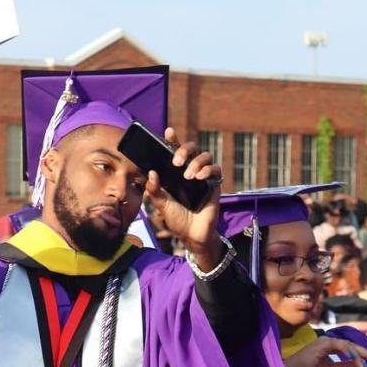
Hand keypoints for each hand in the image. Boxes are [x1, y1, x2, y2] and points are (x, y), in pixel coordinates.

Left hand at [147, 127, 223, 267]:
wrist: (192, 235)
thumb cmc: (177, 218)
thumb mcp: (162, 204)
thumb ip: (155, 190)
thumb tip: (151, 173)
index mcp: (175, 173)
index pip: (174, 151)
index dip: (172, 140)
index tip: (169, 132)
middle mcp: (190, 170)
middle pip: (192, 148)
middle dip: (184, 149)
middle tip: (176, 162)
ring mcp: (203, 176)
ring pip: (205, 155)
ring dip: (196, 161)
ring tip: (188, 176)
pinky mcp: (214, 184)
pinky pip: (215, 169)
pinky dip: (208, 170)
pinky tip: (199, 178)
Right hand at [285, 336, 366, 366]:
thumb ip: (344, 366)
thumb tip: (361, 365)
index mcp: (330, 346)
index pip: (350, 348)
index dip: (363, 353)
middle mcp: (328, 341)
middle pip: (352, 345)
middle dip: (366, 352)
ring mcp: (325, 340)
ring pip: (347, 345)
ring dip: (358, 354)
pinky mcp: (322, 343)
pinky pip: (339, 345)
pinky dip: (348, 352)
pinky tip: (355, 359)